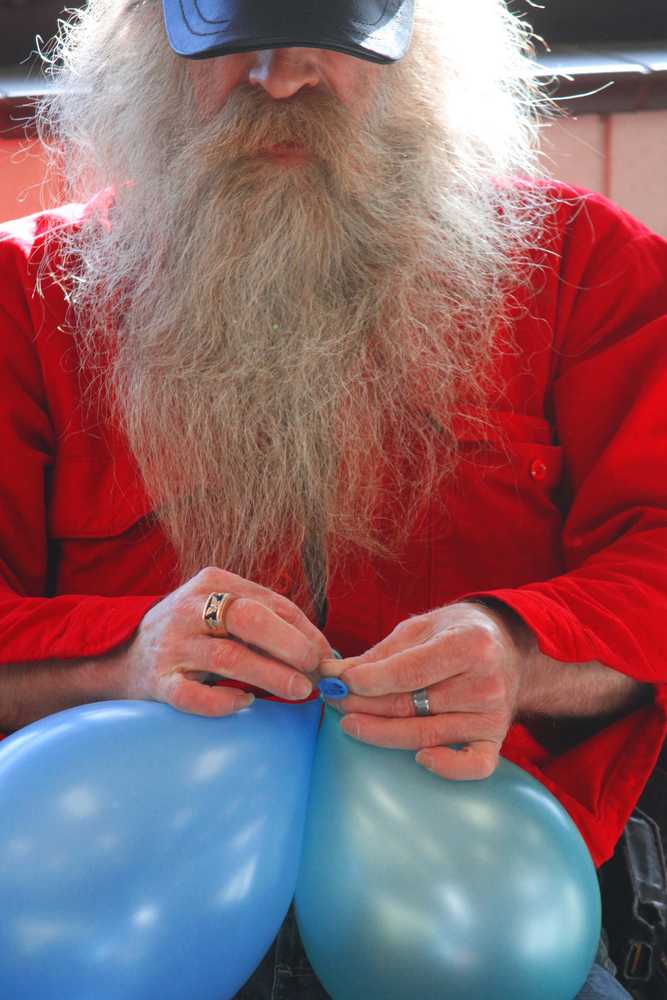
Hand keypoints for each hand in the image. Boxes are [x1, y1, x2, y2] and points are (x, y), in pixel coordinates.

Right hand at [119, 566, 331, 715]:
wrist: (124, 659)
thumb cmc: (191, 635)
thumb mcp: (223, 612)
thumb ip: (266, 622)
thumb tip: (322, 650)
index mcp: (212, 583)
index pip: (269, 602)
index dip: (304, 629)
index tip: (325, 654)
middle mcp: (190, 608)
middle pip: (249, 620)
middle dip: (289, 644)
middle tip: (315, 669)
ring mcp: (171, 645)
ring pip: (227, 657)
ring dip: (269, 675)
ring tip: (299, 690)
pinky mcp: (157, 681)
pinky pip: (191, 695)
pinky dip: (221, 702)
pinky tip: (245, 704)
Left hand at [319, 602, 533, 779]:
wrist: (507, 647)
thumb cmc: (456, 633)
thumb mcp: (420, 628)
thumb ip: (380, 653)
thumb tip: (334, 673)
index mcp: (470, 644)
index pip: (407, 672)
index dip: (367, 681)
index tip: (339, 681)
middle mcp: (486, 682)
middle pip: (411, 705)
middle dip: (363, 705)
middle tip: (333, 700)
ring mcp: (493, 714)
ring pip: (425, 734)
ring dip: (381, 732)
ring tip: (349, 722)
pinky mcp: (496, 739)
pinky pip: (474, 765)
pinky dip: (448, 767)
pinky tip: (419, 759)